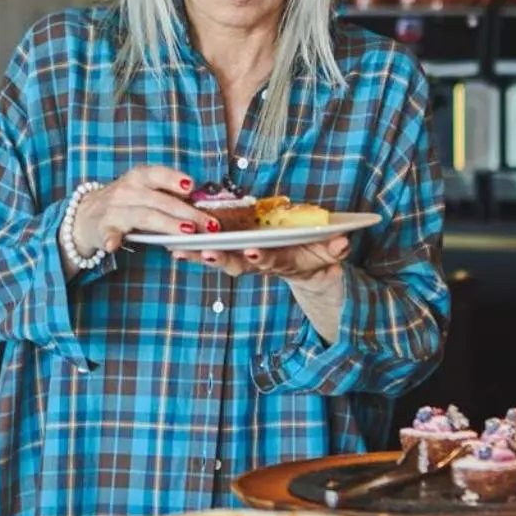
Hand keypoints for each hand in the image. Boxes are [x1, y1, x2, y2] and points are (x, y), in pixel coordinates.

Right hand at [72, 166, 215, 256]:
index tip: (191, 187)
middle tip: (207, 224)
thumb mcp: (143, 191)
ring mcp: (114, 209)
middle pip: (159, 200)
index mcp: (139, 178)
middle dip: (186, 212)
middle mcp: (127, 191)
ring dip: (165, 224)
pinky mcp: (103, 228)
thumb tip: (202, 203)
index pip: (158, 174)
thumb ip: (167, 195)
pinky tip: (114, 245)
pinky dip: (111, 238)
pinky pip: (108, 233)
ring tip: (186, 232)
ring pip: (143, 216)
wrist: (87, 215)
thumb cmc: (125, 202)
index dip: (174, 179)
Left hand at [172, 234, 350, 282]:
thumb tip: (341, 242)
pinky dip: (194, 251)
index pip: (275, 261)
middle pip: (240, 265)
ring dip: (201, 256)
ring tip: (179, 250)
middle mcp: (263, 264)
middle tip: (206, 254)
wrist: (312, 273)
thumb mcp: (332, 256)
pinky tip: (174, 247)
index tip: (254, 252)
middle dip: (222, 260)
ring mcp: (249, 261)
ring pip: (223, 260)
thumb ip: (335, 250)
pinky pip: (213, 253)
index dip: (264, 258)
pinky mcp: (237, 255)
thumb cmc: (319, 257)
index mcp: (286, 262)